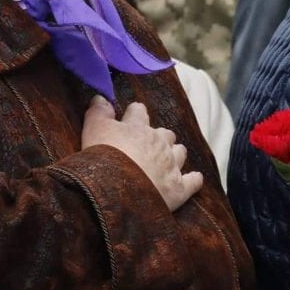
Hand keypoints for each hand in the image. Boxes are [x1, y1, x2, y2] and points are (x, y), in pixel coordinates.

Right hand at [81, 96, 203, 211]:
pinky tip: (194, 178)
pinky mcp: (178, 188)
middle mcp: (159, 143)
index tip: (132, 115)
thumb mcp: (94, 129)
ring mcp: (171, 165)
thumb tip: (100, 97)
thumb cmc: (104, 157)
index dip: (135, 113)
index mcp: (138, 127)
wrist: (117, 191)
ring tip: (168, 159)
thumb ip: (98, 112)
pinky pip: (193, 181)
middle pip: (165, 133)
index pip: (139, 112)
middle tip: (147, 144)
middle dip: (159, 137)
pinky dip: (194, 179)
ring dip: (175, 153)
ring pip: (180, 152)